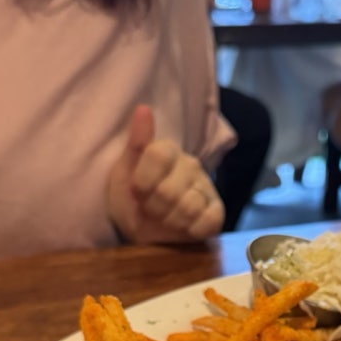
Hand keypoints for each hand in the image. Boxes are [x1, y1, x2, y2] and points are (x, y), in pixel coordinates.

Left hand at [107, 106, 224, 243]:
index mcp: (167, 151)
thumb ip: (135, 143)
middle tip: (151, 209)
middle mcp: (190, 165)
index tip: (137, 191)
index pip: (158, 155)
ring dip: (170, 221)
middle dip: (154, 207)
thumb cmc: (133, 201)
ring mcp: (206, 188)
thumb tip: (144, 109)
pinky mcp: (217, 212)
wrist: (146, 231)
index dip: (142, 182)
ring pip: (188, 207)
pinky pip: (207, 221)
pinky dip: (190, 230)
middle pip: (169, 190)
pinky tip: (184, 226)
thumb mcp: (123, 174)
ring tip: (166, 218)